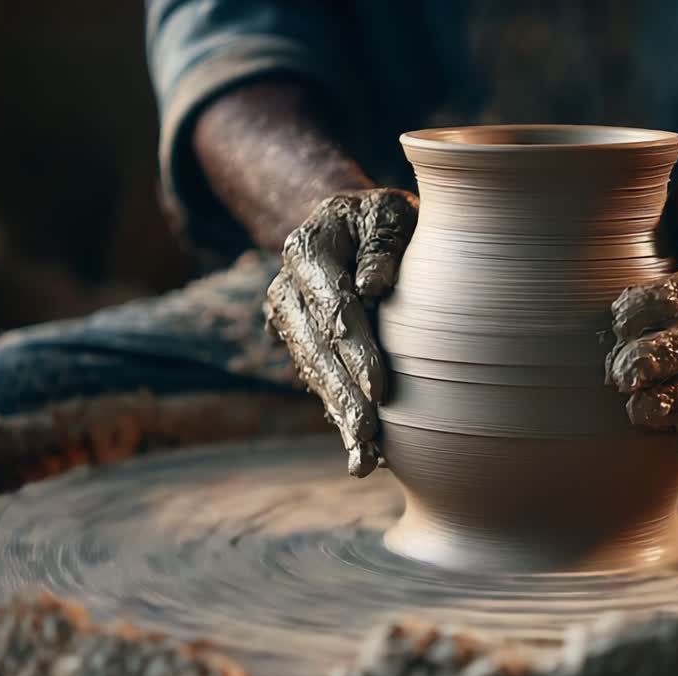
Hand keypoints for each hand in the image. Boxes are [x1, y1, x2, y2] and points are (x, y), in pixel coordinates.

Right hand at [263, 189, 418, 475]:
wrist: (352, 223)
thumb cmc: (383, 217)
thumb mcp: (390, 212)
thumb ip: (385, 243)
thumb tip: (373, 285)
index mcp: (306, 249)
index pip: (334, 306)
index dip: (355, 349)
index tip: (381, 387)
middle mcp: (287, 289)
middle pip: (315, 350)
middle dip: (342, 397)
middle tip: (368, 437)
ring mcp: (289, 320)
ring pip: (313, 375)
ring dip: (339, 418)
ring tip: (365, 461)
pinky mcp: (302, 345)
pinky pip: (320, 383)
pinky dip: (340, 417)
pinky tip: (362, 453)